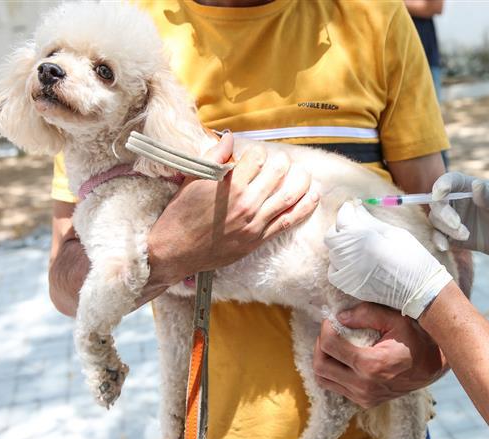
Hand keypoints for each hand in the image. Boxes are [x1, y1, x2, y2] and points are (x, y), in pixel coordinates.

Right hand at [148, 133, 318, 285]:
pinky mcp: (258, 239)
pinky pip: (288, 221)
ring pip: (288, 196)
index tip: (257, 154)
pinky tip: (313, 196)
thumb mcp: (192, 179)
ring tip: (304, 173)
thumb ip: (214, 157)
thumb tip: (229, 138)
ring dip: (301, 181)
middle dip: (283, 162)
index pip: (257, 158)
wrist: (175, 250)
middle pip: (277, 173)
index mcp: (229, 185)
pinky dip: (304, 207)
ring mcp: (254, 222)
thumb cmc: (180, 215)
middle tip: (282, 161)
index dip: (260, 152)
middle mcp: (245, 203)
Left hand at [313, 303, 445, 408]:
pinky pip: (336, 388)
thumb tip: (340, 317)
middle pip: (320, 366)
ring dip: (324, 360)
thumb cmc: (415, 339)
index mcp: (371, 365)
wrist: (433, 367)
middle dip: (320, 345)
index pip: (329, 345)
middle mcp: (364, 386)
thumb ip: (366, 314)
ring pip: (324, 380)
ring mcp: (364, 397)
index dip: (326, 328)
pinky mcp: (365, 402)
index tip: (333, 320)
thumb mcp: (395, 319)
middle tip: (331, 332)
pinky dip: (333, 372)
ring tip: (335, 345)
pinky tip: (344, 359)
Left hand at [325, 202, 452, 318]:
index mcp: (361, 237)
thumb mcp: (392, 231)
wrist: (418, 287)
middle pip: (332, 236)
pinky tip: (349, 261)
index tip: (352, 208)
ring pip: (332, 253)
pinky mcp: (348, 286)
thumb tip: (357, 209)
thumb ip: (369, 220)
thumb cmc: (411, 256)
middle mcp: (349, 255)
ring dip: (340, 245)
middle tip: (353, 225)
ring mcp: (347, 273)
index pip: (343, 218)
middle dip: (341, 227)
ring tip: (354, 244)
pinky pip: (333, 272)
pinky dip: (337, 264)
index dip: (347, 211)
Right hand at [429, 171, 488, 259]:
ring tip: (466, 235)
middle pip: (437, 202)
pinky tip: (445, 246)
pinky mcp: (450, 236)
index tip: (440, 193)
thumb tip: (476, 184)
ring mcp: (451, 219)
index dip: (442, 185)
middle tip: (457, 224)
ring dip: (446, 228)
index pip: (450, 181)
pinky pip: (437, 236)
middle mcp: (455, 201)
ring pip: (436, 220)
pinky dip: (438, 240)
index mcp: (467, 188)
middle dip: (443, 213)